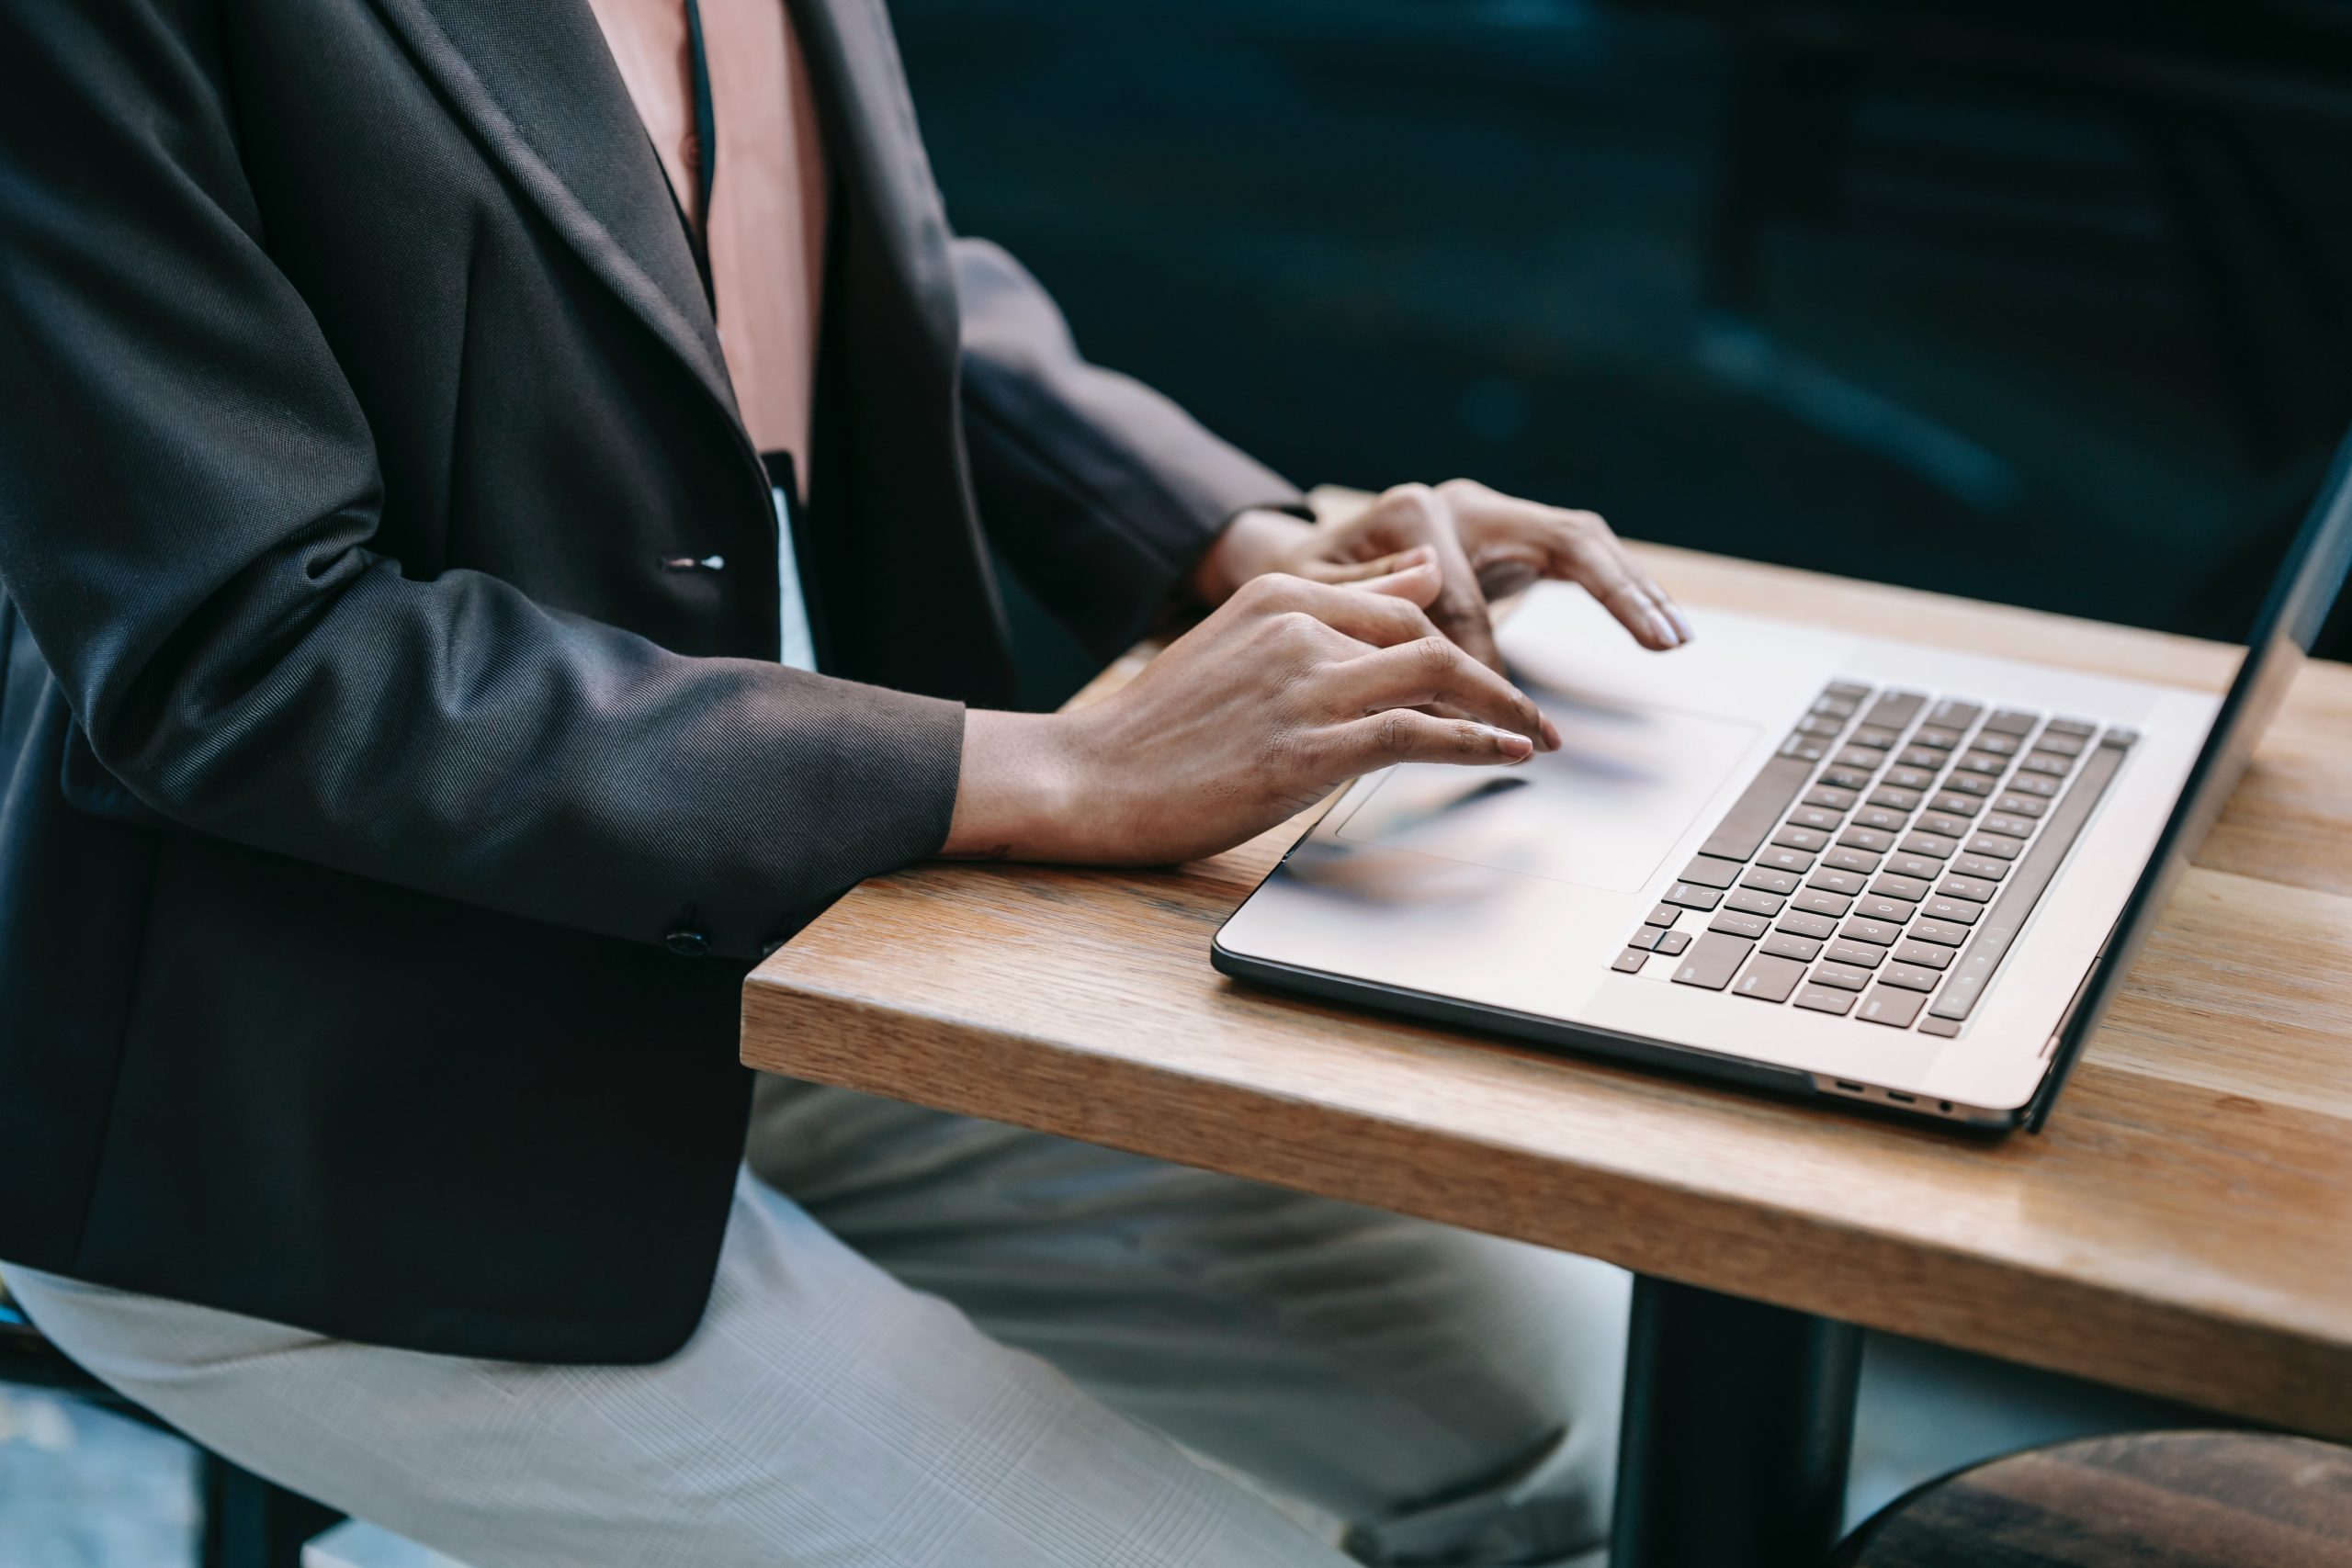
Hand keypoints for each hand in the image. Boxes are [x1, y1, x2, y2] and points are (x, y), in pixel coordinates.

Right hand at [943, 558, 1560, 863]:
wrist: (1089, 778)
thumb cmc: (1161, 726)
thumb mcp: (1244, 637)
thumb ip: (1335, 603)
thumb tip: (1420, 572)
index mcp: (1280, 592)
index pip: (1403, 602)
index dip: (1461, 640)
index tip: (1494, 678)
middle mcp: (1297, 624)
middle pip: (1429, 633)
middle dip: (1494, 676)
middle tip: (1533, 717)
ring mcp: (1303, 684)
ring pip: (1435, 675)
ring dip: (1500, 708)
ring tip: (1534, 738)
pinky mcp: (1308, 747)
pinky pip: (1418, 733)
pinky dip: (1475, 743)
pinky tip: (1505, 757)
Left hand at [1192, 480, 1691, 670]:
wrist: (1296, 561)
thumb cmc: (1296, 586)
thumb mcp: (1308, 595)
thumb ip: (1363, 603)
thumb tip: (1430, 612)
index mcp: (1412, 513)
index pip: (1466, 591)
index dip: (1483, 653)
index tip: (1499, 709)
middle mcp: (1462, 504)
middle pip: (1558, 536)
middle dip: (1614, 591)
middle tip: (1658, 639)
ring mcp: (1493, 517)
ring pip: (1581, 540)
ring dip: (1634, 587)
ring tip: (1673, 635)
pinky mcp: (1510, 537)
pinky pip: (1579, 556)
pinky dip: (1621, 588)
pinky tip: (1657, 623)